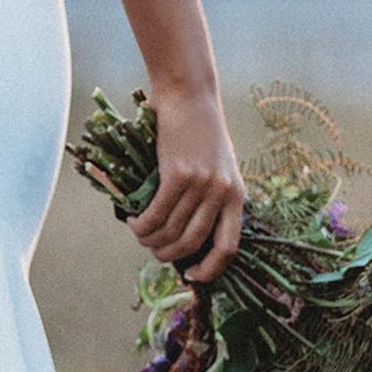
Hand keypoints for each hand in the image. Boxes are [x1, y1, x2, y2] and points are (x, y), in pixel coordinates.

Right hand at [131, 82, 243, 285]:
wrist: (190, 96)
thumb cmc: (200, 133)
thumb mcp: (219, 168)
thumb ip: (211, 199)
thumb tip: (186, 237)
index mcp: (237, 196)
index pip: (228, 247)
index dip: (209, 269)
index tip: (191, 275)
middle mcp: (223, 192)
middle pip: (193, 242)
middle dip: (169, 254)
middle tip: (154, 251)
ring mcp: (202, 184)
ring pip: (172, 229)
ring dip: (151, 239)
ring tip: (140, 235)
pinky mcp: (178, 173)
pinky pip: (156, 212)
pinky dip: (142, 224)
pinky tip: (133, 222)